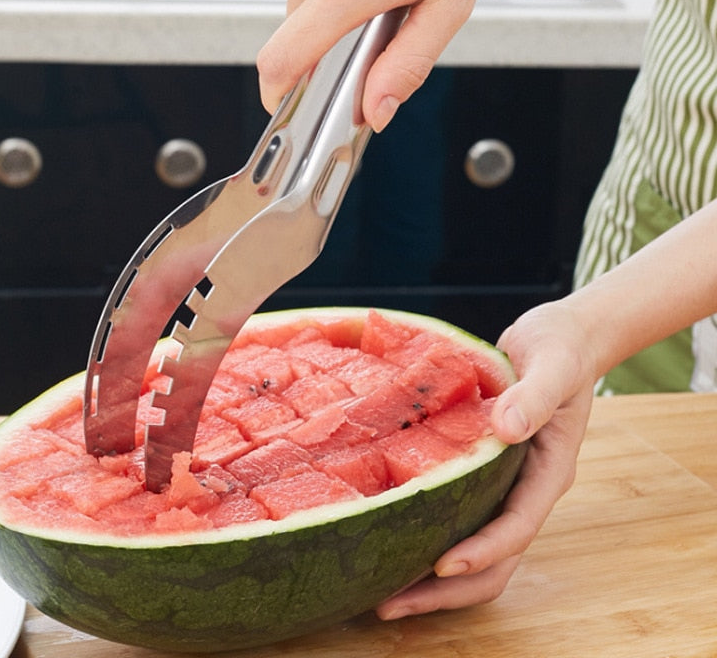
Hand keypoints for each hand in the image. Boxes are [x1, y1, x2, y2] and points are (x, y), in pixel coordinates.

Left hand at [376, 300, 595, 618]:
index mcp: (546, 470)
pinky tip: (385, 530)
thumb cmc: (561, 348)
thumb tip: (506, 430)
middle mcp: (524, 487)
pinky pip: (456, 512)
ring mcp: (503, 483)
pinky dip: (426, 530)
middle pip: (493, 559)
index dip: (482, 551)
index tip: (441, 564)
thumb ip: (535, 396)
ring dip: (431, 574)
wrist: (562, 338)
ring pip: (472, 545)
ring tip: (379, 588)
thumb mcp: (553, 364)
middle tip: (388, 603)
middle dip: (446, 589)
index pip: (517, 527)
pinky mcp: (481, 471)